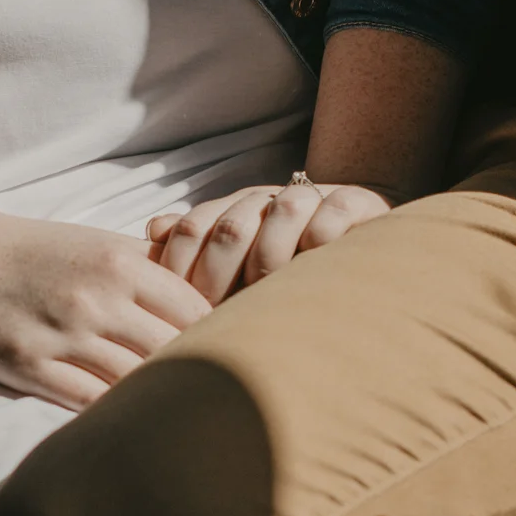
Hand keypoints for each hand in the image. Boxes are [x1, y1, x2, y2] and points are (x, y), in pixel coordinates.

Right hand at [0, 207, 215, 410]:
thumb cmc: (38, 251)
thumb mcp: (98, 243)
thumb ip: (153, 267)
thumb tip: (211, 294)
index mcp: (121, 263)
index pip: (197, 309)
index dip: (218, 332)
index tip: (228, 349)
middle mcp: (97, 299)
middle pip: (174, 349)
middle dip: (198, 370)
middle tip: (216, 392)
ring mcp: (62, 336)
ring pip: (135, 381)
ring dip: (157, 397)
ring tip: (179, 412)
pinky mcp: (29, 367)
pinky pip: (89, 401)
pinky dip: (114, 411)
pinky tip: (130, 418)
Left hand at [147, 180, 393, 300]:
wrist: (362, 245)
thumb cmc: (290, 270)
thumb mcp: (240, 269)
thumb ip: (199, 250)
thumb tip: (154, 229)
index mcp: (234, 212)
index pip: (193, 228)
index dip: (183, 269)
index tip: (184, 312)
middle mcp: (268, 200)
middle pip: (232, 226)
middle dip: (221, 276)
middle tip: (220, 316)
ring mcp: (312, 199)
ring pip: (283, 212)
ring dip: (272, 258)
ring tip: (270, 296)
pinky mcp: (355, 202)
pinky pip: (334, 210)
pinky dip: (323, 237)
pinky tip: (318, 266)